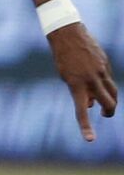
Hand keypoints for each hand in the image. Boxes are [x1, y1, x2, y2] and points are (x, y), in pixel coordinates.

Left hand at [47, 23, 117, 140]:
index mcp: (76, 85)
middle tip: (106, 115)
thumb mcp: (66, 77)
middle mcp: (91, 79)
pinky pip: (108, 79)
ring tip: (106, 106)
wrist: (68, 34)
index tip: (90, 140)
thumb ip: (79, 92)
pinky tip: (97, 85)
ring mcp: (101, 71)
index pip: (82, 111)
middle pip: (108, 102)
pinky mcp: (106, 64)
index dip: (85, 126)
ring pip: (112, 92)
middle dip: (109, 111)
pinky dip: (104, 85)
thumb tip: (91, 104)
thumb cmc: (63, 58)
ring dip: (111, 101)